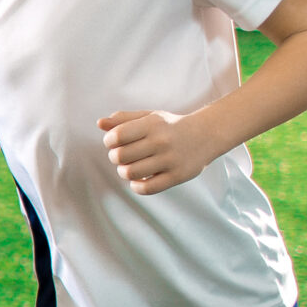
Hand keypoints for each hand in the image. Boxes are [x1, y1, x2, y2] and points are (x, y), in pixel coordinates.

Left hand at [98, 109, 216, 195]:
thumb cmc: (169, 126)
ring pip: (130, 173)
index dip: (109, 141)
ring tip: (130, 167)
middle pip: (119, 156)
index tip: (114, 142)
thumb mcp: (148, 117)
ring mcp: (170, 160)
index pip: (117, 136)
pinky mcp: (177, 176)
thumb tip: (99, 124)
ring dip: (124, 172)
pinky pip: (146, 188)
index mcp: (152, 124)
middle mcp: (161, 141)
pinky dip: (136, 186)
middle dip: (115, 157)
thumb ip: (123, 119)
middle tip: (122, 156)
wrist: (206, 135)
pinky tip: (139, 179)